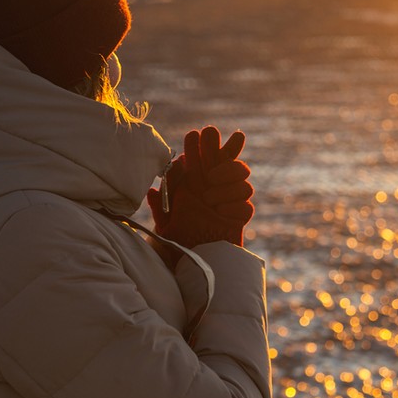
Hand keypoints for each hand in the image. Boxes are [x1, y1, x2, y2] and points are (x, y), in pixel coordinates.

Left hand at [147, 127, 253, 247]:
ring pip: (243, 182)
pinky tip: (220, 213)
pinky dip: (233, 207)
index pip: (207, 157)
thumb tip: (152, 191)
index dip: (206, 144)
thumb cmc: (179, 242)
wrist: (196, 264)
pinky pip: (245, 207)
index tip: (200, 133)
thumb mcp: (165, 225)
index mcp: (198, 184)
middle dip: (229, 149)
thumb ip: (161, 208)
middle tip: (214, 153)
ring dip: (227, 185)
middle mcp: (217, 189)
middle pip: (232, 162)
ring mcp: (231, 203)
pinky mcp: (240, 219)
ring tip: (208, 198)